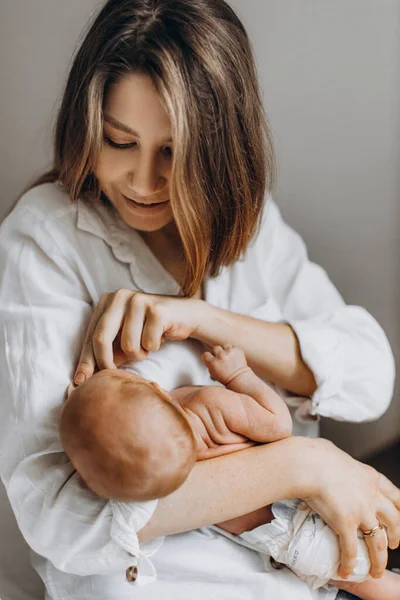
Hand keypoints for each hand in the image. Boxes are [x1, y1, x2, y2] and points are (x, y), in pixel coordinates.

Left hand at [73, 289, 204, 383]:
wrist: (186, 315)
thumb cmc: (150, 330)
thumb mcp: (124, 339)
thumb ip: (106, 352)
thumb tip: (83, 377)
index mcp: (107, 301)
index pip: (91, 335)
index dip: (85, 361)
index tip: (80, 381)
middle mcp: (120, 296)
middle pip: (101, 338)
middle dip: (105, 363)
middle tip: (113, 375)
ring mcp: (139, 300)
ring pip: (127, 345)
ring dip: (139, 354)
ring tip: (147, 345)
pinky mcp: (157, 309)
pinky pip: (148, 344)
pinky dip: (153, 347)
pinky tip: (160, 337)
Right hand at [202, 345, 247, 383]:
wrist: (240, 378)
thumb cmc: (226, 378)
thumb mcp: (213, 373)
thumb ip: (210, 364)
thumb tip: (209, 358)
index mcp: (213, 362)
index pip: (206, 354)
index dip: (209, 357)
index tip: (211, 358)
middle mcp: (220, 356)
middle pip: (215, 348)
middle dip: (218, 353)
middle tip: (221, 358)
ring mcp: (230, 352)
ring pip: (225, 346)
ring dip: (226, 350)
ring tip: (228, 357)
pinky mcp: (237, 350)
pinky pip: (233, 347)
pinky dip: (234, 351)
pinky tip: (234, 357)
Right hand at [301, 438, 399, 579]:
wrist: (307, 463)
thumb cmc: (316, 456)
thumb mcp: (339, 456)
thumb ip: (341, 466)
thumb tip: (328, 461)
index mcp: (370, 478)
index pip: (395, 495)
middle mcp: (371, 496)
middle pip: (394, 521)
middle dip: (396, 536)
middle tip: (392, 544)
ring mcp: (361, 511)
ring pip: (379, 542)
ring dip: (379, 560)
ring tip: (376, 570)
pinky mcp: (346, 523)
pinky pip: (351, 550)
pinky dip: (349, 563)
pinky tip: (346, 570)